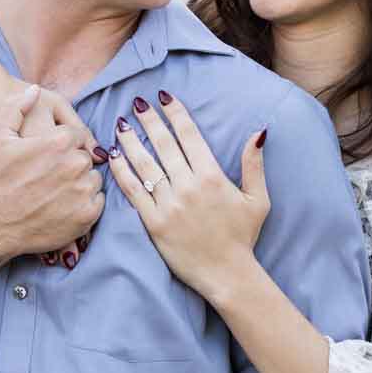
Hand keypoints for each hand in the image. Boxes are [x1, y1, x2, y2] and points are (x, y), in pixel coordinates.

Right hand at [0, 83, 104, 258]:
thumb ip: (16, 107)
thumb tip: (34, 90)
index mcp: (59, 142)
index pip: (76, 136)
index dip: (62, 145)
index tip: (48, 156)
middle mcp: (76, 164)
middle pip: (86, 157)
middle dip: (71, 163)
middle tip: (49, 176)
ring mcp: (83, 191)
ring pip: (93, 179)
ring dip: (80, 183)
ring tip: (55, 191)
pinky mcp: (87, 215)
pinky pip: (97, 201)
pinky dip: (85, 203)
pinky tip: (63, 205)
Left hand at [108, 91, 270, 302]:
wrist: (227, 274)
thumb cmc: (243, 237)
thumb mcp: (257, 199)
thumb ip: (253, 165)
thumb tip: (258, 133)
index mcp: (213, 177)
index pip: (189, 136)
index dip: (176, 114)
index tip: (165, 98)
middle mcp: (188, 187)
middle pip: (163, 145)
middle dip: (149, 120)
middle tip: (138, 102)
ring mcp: (168, 204)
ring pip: (144, 164)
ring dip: (130, 140)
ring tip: (120, 122)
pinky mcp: (153, 222)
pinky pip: (133, 191)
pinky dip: (122, 171)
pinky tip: (114, 155)